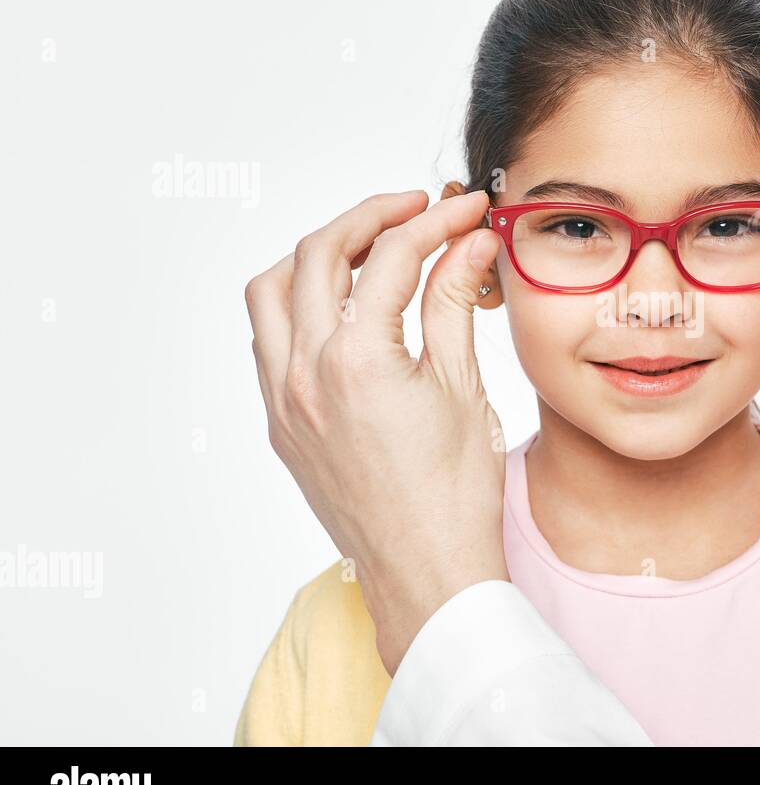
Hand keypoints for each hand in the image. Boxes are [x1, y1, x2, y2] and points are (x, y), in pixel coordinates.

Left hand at [243, 188, 506, 673]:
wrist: (426, 572)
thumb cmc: (455, 497)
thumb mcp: (463, 388)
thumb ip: (454, 303)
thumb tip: (468, 243)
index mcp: (357, 360)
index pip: (392, 257)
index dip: (436, 222)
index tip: (465, 212)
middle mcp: (304, 373)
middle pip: (318, 254)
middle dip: (369, 219)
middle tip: (417, 212)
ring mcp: (282, 401)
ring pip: (271, 292)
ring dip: (315, 256)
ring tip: (366, 252)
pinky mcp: (279, 426)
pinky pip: (266, 342)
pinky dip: (296, 307)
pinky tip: (339, 311)